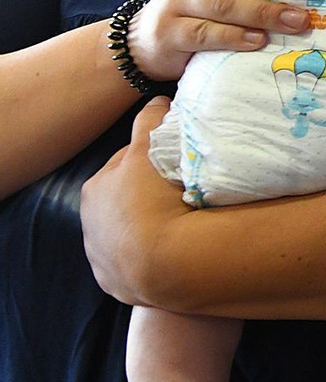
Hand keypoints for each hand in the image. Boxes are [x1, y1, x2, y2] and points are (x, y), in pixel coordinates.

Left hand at [80, 97, 186, 307]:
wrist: (162, 262)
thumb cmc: (152, 198)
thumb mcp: (149, 149)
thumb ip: (150, 120)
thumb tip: (156, 100)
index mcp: (95, 188)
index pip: (124, 164)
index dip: (149, 159)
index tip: (172, 161)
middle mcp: (90, 223)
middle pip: (124, 198)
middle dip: (146, 193)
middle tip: (179, 188)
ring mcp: (101, 255)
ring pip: (128, 230)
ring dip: (149, 224)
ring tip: (179, 218)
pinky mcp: (115, 281)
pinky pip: (135, 260)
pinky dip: (149, 252)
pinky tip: (170, 246)